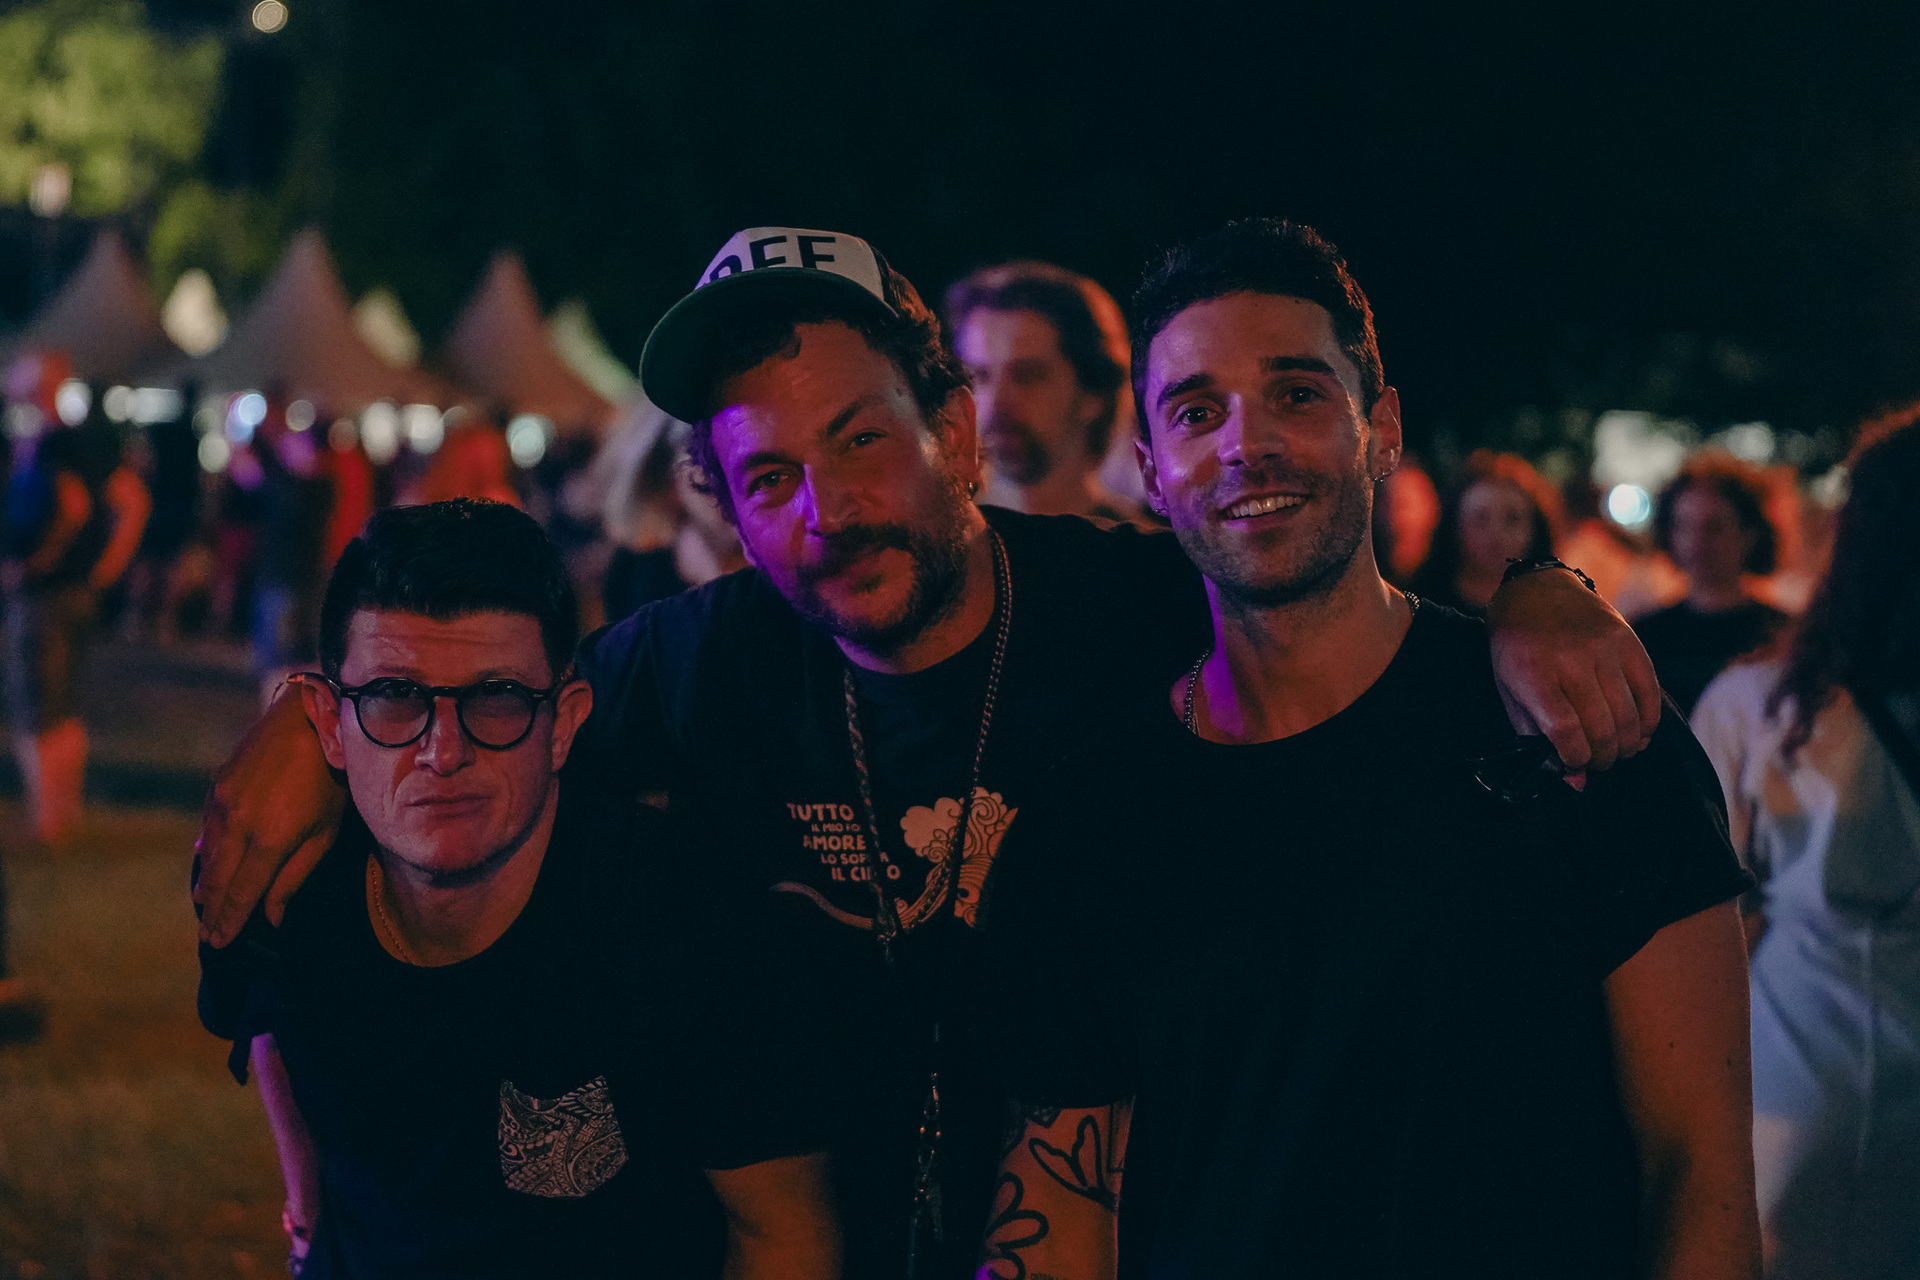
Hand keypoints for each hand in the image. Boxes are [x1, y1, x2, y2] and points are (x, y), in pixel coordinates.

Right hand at [193, 681, 345, 945]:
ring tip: (206, 908)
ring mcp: (222, 804)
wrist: (309, 720)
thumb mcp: (324, 833)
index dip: (229, 923)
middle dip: (212, 912)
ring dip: (206, 885)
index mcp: (269, 841)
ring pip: (208, 857)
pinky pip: (207, 830)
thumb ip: (294, 877)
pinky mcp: (216, 786)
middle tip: (208, 937)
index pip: (242, 895)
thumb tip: (272, 916)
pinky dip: (206, 852)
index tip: (219, 944)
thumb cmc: (330, 779)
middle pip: (218, 881)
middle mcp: (238, 826)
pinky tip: (206, 865)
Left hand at [1487, 567, 1660, 771]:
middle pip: (1601, 728)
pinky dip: (1648, 723)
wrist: (1536, 592)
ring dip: (1626, 747)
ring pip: (1628, 717)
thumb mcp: (1510, 691)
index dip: (1575, 758)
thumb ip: (1536, 737)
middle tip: (1596, 763)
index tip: (1573, 764)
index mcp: (1533, 673)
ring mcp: (1604, 649)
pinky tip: (1637, 734)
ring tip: (1616, 752)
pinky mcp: (1630, 643)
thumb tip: (1575, 784)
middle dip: (1602, 758)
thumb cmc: (1518, 650)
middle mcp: (1571, 659)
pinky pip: (1650, 694)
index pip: (1565, 730)